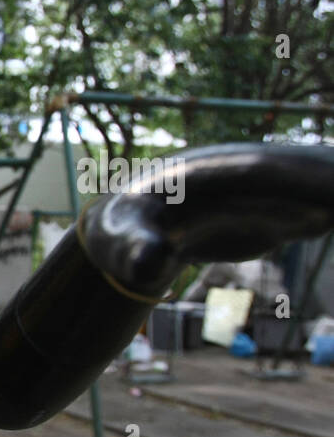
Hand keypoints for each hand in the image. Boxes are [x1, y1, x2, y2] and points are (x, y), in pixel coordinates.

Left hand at [81, 143, 333, 295]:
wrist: (131, 232)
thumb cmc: (123, 232)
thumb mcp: (123, 242)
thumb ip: (136, 251)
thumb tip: (148, 264)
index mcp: (220, 174)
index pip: (274, 172)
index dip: (308, 180)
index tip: (331, 196)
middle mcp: (256, 175)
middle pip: (315, 173)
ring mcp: (273, 193)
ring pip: (325, 189)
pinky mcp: (281, 214)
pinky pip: (325, 210)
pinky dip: (333, 214)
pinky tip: (333, 225)